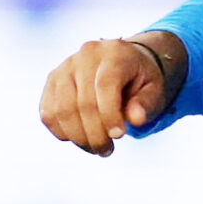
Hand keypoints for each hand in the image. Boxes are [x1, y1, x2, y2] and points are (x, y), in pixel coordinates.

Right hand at [39, 34, 184, 156]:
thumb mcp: (154, 88)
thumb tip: (136, 119)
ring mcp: (65, 67)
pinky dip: (62, 131)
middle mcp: (86, 55)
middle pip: (82, 102)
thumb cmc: (141, 79)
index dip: (109, 114)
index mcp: (115, 53)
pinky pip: (49, 113)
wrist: (125, 62)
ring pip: (62, 110)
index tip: (119, 136)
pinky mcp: (52, 80)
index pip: (105, 85)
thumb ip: (146, 103)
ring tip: (96, 148)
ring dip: (78, 137)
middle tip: (107, 151)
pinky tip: (81, 138)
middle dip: (95, 134)